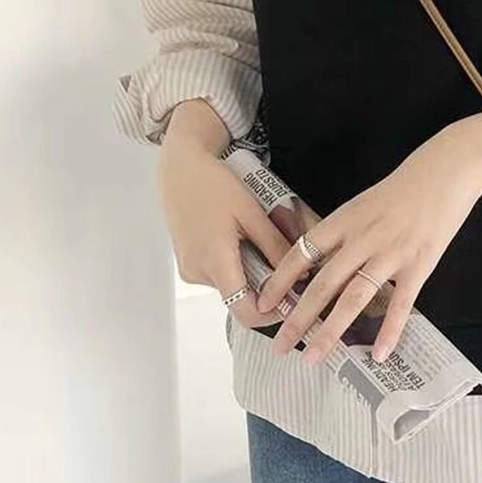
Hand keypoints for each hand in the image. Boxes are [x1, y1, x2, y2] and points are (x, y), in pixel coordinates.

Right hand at [159, 102, 291, 328]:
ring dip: (253, 271)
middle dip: (268, 284)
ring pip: (232, 285)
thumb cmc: (214, 185)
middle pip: (241, 297)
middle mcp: (198, 272)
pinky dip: (238, 264)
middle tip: (286, 258)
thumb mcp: (252, 213)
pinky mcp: (189, 263)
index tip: (294, 300)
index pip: (245, 311)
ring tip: (262, 238)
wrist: (180, 169)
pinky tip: (243, 238)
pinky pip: (220, 274)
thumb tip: (301, 274)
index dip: (273, 312)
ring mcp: (191, 269)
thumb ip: (276, 246)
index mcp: (215, 261)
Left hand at [256, 110, 481, 363]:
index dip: (280, 280)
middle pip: (323, 283)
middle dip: (298, 318)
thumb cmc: (404, 185)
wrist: (447, 170)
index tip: (263, 303)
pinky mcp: (419, 264)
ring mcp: (391, 253)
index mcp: (345, 219)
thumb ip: (344, 231)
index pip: (302, 253)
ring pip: (354, 298)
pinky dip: (389, 331)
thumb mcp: (364, 202)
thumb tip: (319, 262)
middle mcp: (362, 238)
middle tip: (280, 346)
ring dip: (331, 331)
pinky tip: (379, 354)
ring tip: (314, 357)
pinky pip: (401, 304)